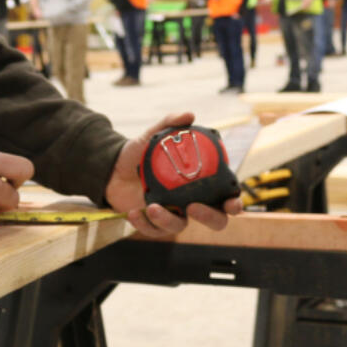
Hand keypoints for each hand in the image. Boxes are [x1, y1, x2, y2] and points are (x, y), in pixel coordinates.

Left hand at [104, 112, 243, 237]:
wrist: (113, 167)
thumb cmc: (141, 152)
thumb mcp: (154, 135)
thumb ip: (171, 123)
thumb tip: (189, 115)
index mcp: (201, 183)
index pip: (226, 196)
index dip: (234, 203)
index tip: (231, 202)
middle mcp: (192, 200)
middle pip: (215, 220)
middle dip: (209, 218)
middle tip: (193, 207)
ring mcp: (174, 213)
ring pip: (181, 227)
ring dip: (168, 221)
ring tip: (152, 207)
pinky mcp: (154, 223)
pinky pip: (155, 230)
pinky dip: (145, 224)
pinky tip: (134, 213)